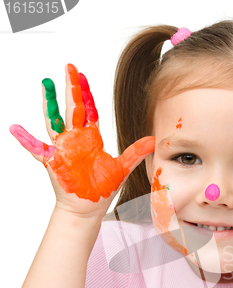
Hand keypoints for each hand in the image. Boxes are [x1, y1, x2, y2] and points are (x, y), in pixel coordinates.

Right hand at [10, 64, 154, 217]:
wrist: (88, 208)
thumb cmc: (102, 189)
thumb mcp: (122, 168)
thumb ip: (135, 152)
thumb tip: (153, 140)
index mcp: (90, 138)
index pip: (88, 110)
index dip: (85, 93)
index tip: (82, 75)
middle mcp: (75, 139)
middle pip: (71, 108)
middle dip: (71, 88)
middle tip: (69, 67)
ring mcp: (63, 148)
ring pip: (54, 120)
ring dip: (50, 103)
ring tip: (46, 83)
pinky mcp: (53, 161)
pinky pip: (36, 148)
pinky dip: (25, 139)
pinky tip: (14, 128)